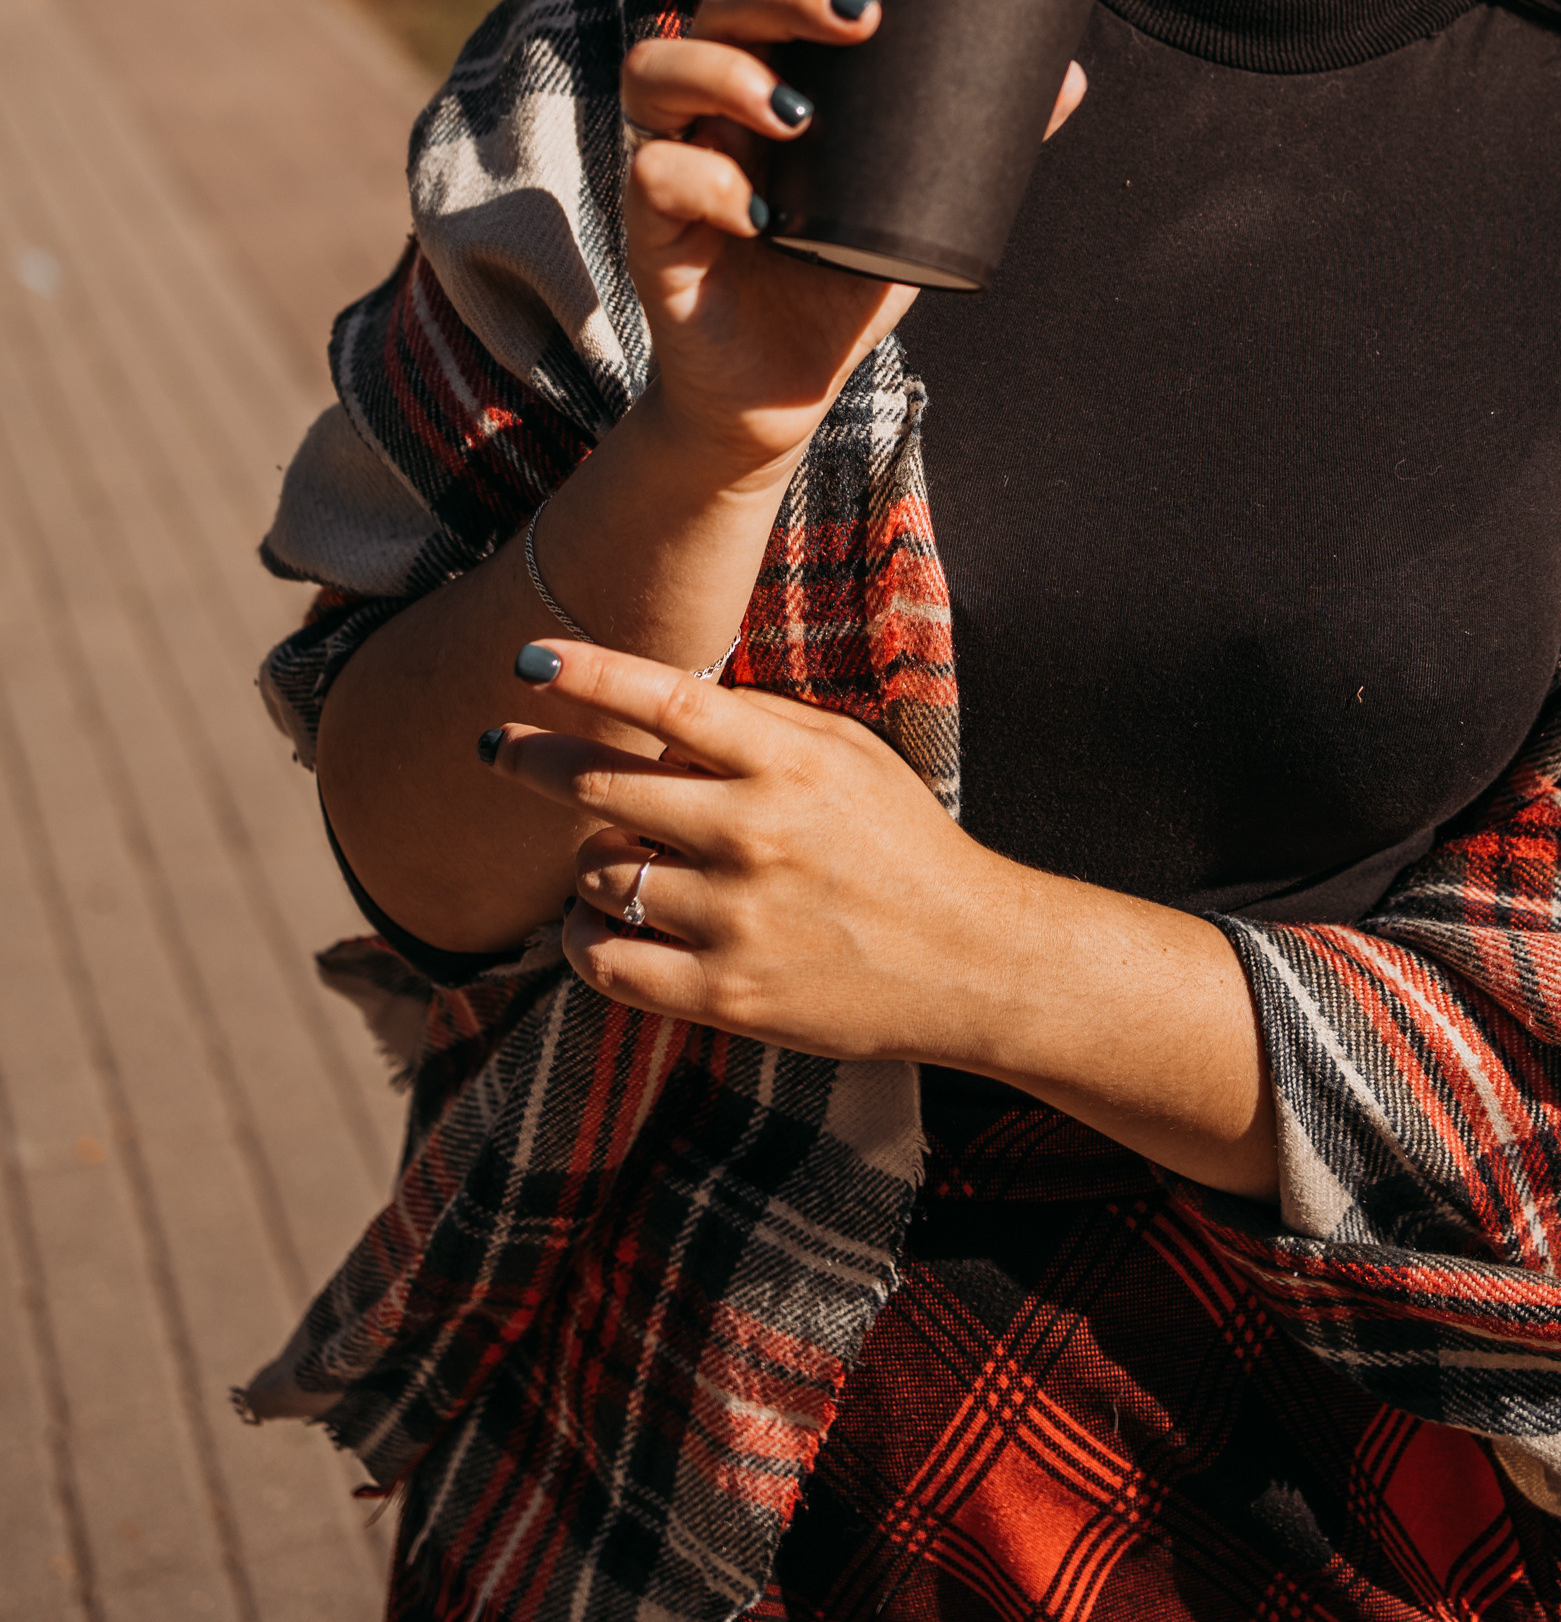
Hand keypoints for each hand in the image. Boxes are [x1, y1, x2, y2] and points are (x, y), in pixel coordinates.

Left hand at [485, 638, 1279, 1194]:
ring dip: (581, 860)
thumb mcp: (848, 754)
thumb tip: (654, 695)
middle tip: (498, 745)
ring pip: (596, 875)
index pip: (667, 701)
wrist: (970, 960)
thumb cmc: (901, 843)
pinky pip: (605, 962)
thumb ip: (758, 722)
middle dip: (533, 758)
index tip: (526, 657)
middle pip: (602, 787)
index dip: (589, 674)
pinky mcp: (725, 995)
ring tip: (599, 853)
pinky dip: (578, 940)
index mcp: (789, 763)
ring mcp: (736, 919)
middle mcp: (755, 835)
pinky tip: (586, 925)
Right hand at [619, 0, 1084, 486]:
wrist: (781, 392)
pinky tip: (759, 209)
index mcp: (759, 72)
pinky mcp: (650, 229)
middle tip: (862, 11)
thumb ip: (974, 138)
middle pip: (711, 1)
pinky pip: (654, 175)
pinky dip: (704, 181)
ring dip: (727, 71)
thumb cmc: (836, 280)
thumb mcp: (913, 201)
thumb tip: (1071, 75)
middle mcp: (705, 102)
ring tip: (799, 113)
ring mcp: (671, 157)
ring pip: (655, 66)